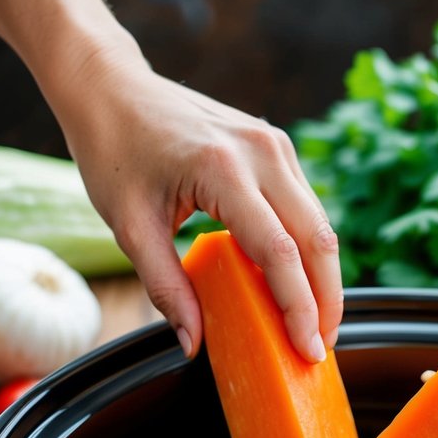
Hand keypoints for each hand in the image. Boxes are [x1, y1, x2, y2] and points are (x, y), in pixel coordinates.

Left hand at [59, 53, 341, 361]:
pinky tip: (300, 287)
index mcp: (223, 169)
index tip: (305, 350)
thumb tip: (192, 345)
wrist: (111, 87)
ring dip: (324, 280)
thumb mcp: (130, 228)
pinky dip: (309, 252)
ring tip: (315, 326)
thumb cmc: (113, 152)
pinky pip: (306, 208)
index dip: (298, 307)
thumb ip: (165, 288)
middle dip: (326, 302)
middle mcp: (261, 152)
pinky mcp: (277, 147)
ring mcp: (275, 145)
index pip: (279, 251)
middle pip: (317, 240)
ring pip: (321, 224)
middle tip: (318, 350)